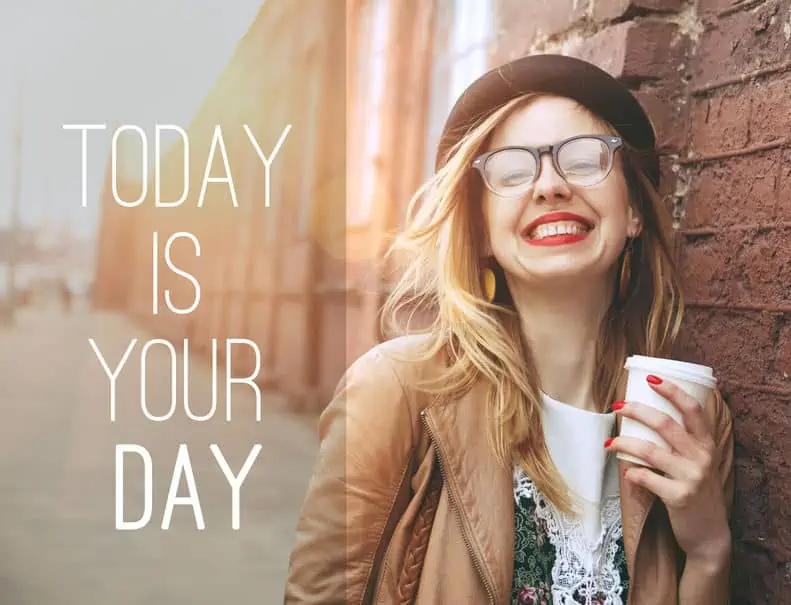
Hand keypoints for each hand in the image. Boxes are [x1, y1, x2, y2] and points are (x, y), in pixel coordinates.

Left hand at [606, 375, 730, 564]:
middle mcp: (702, 457)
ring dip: (624, 443)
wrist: (710, 535)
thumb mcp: (699, 463)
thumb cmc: (697, 492)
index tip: (651, 378)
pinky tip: (626, 472)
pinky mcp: (679, 497)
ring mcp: (691, 477)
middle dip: (638, 411)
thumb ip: (682, 444)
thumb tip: (645, 418)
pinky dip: (632, 473)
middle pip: (666, 424)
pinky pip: (646, 478)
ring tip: (609, 442)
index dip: (672, 390)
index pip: (693, 409)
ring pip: (649, 450)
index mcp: (707, 444)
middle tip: (618, 406)